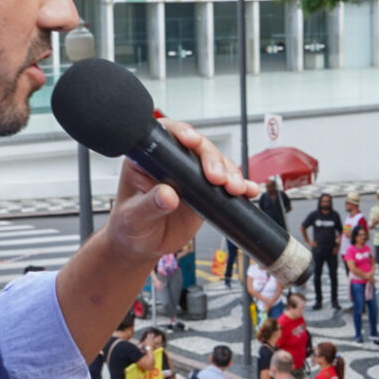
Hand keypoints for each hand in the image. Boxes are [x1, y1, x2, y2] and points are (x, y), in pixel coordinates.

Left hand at [105, 118, 257, 260]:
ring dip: (229, 172)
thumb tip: (167, 195)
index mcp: (147, 159)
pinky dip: (240, 186)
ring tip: (235, 188)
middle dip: (212, 159)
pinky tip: (248, 191)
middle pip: (198, 147)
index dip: (181, 134)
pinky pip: (226, 183)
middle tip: (218, 178)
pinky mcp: (206, 190)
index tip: (192, 141)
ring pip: (216, 162)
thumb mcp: (134, 218)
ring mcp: (191, 175)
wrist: (144, 245)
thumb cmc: (130, 227)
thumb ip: (149, 205)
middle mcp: (172, 161)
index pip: (165, 136)